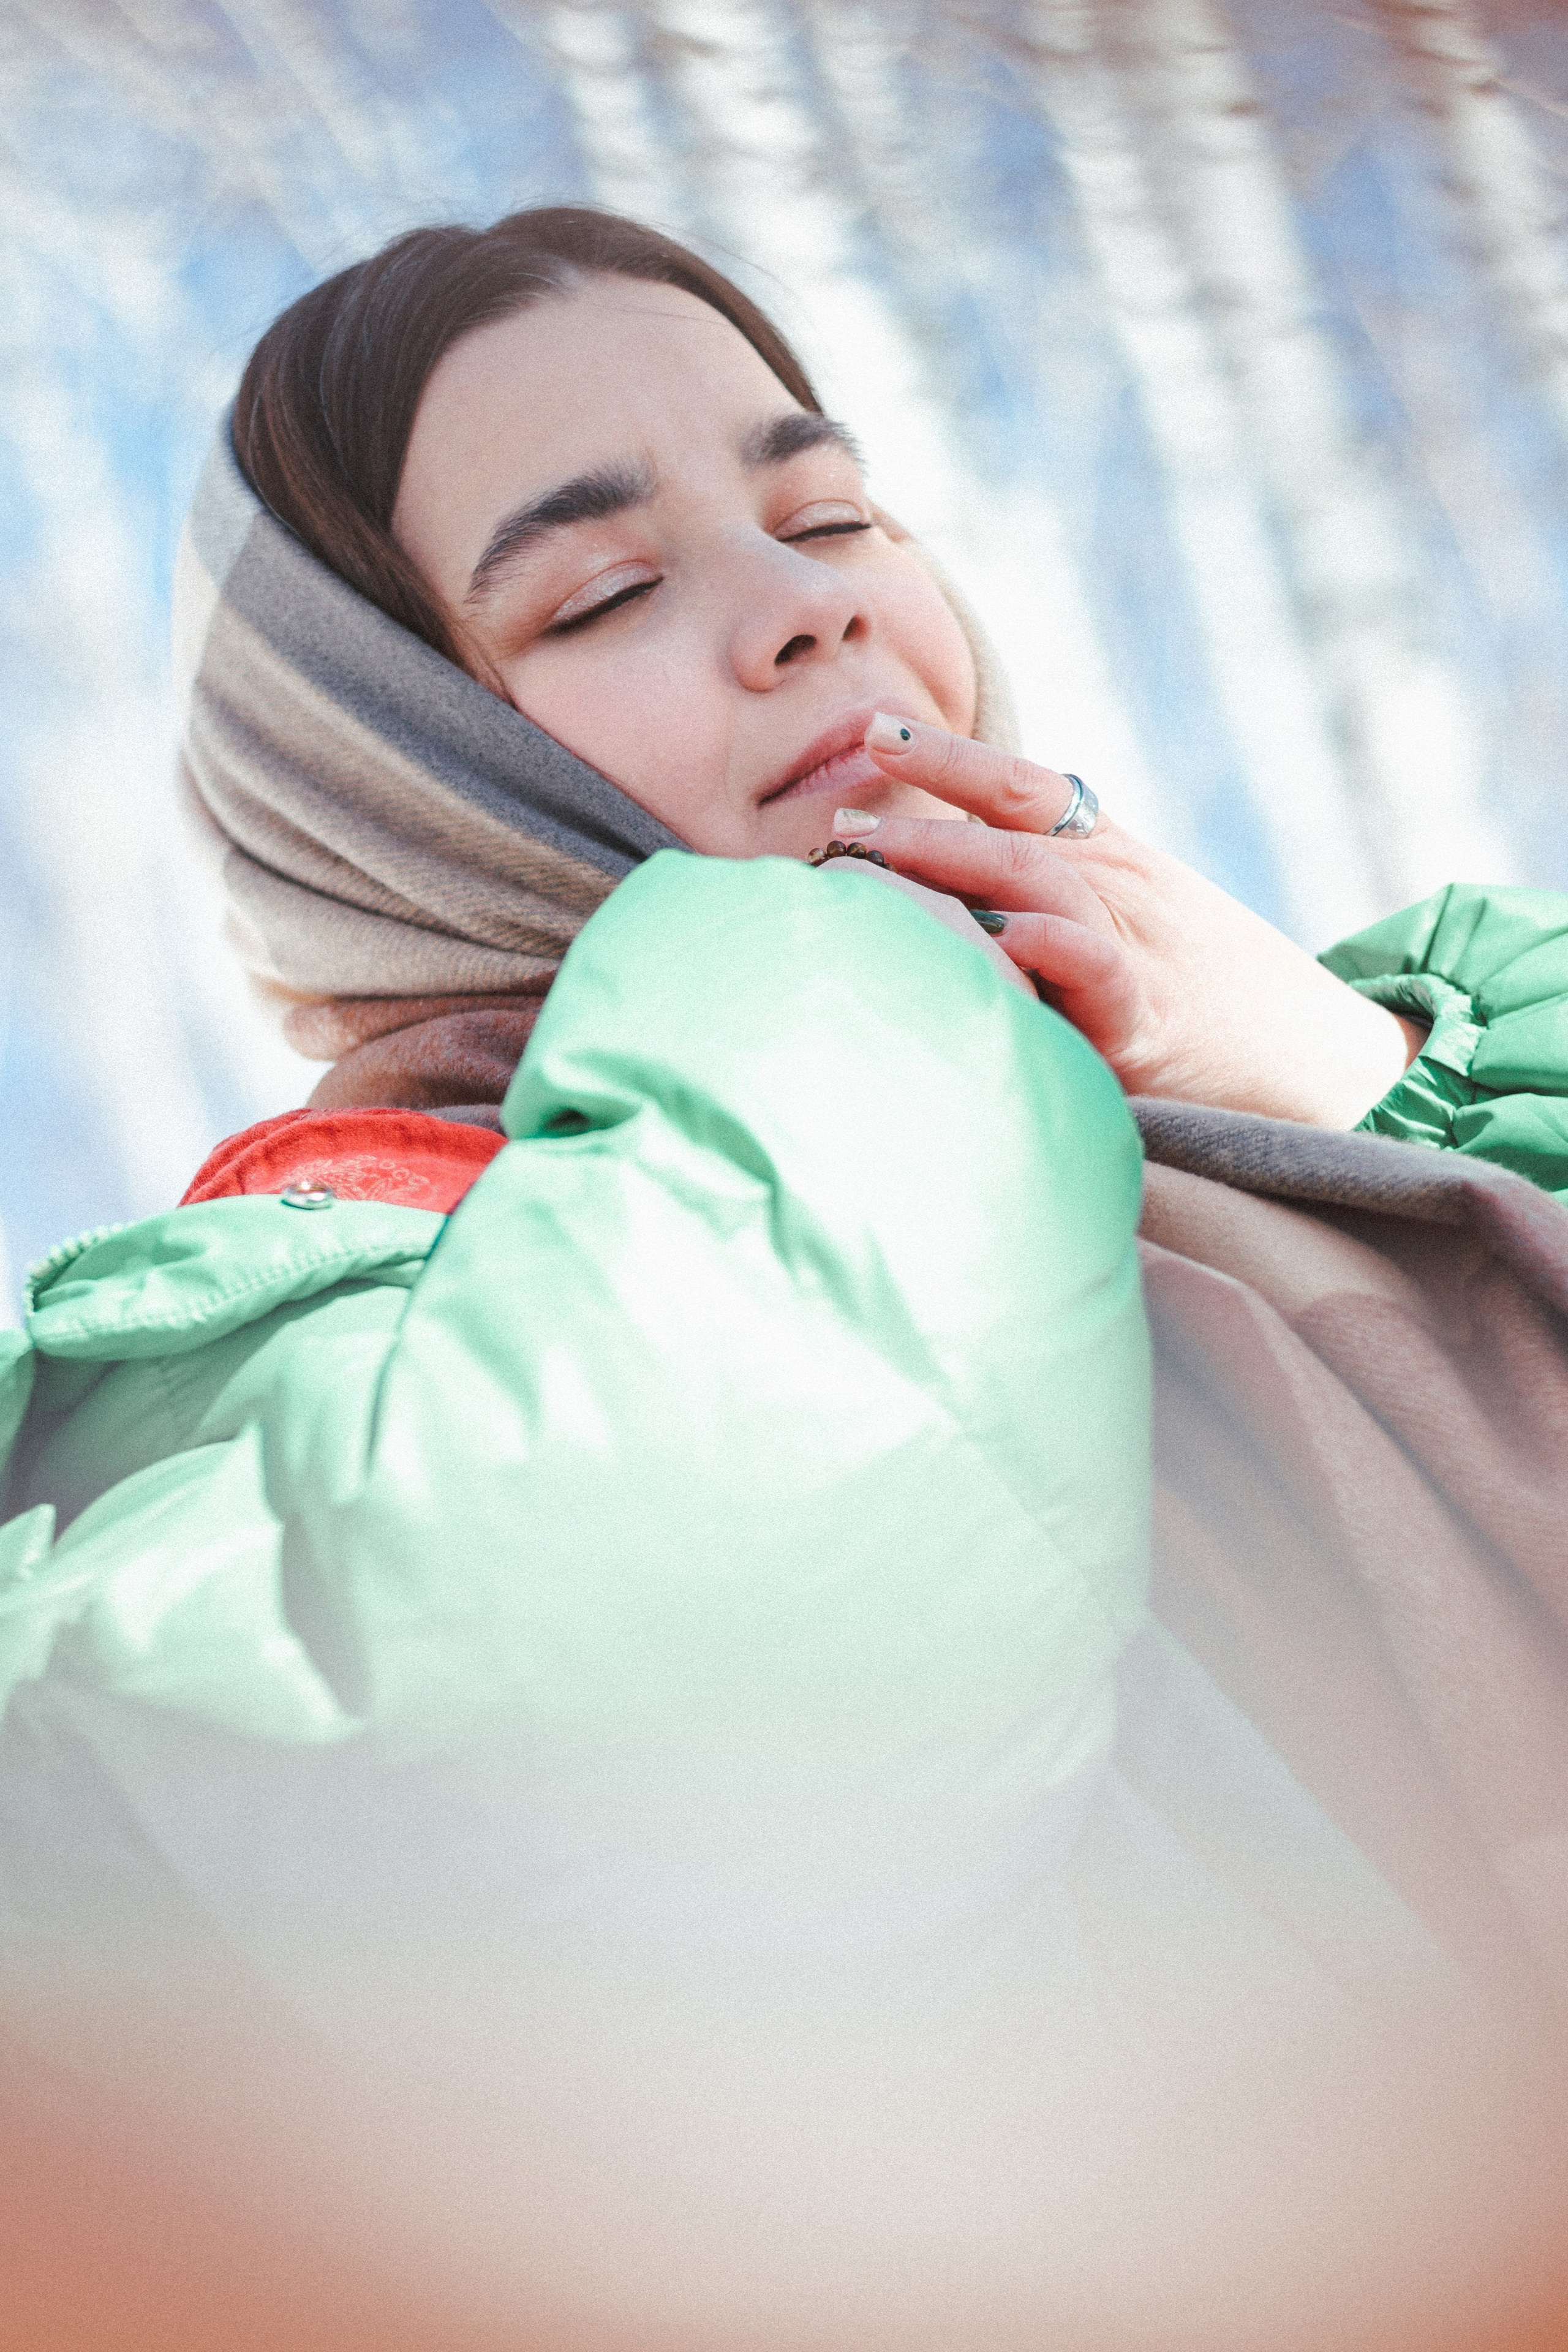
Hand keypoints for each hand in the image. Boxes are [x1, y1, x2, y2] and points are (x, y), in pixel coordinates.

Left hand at [830, 716, 1423, 1127]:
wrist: (1325, 1064)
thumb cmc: (1211, 1003)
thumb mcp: (1140, 927)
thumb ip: (1054, 904)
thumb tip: (942, 895)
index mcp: (1115, 858)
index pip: (1023, 785)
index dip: (948, 754)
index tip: (875, 730)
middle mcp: (1122, 887)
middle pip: (1012, 827)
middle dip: (922, 814)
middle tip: (838, 818)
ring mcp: (1138, 948)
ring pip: (1037, 884)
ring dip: (952, 867)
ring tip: (875, 865)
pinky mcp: (1148, 1022)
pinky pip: (1091, 971)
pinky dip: (1042, 952)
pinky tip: (987, 946)